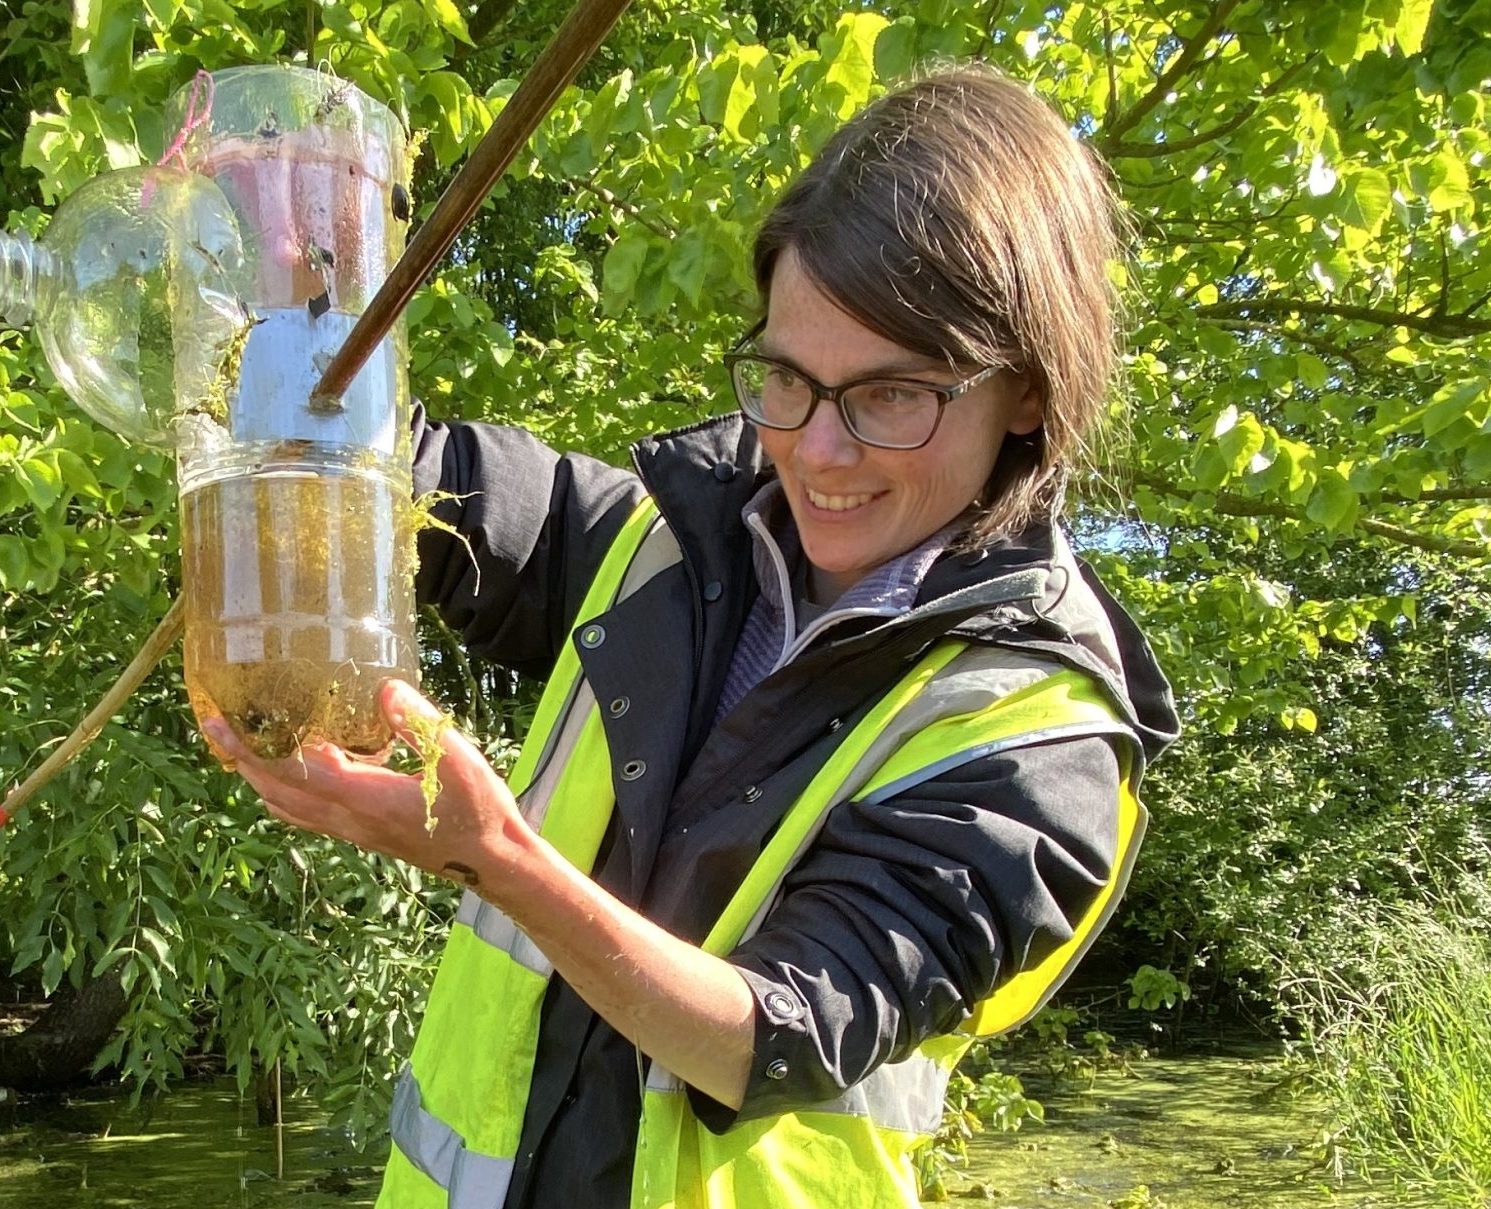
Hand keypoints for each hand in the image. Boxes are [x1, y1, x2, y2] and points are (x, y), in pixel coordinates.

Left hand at [201, 679, 525, 889]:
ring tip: (242, 747)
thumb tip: (383, 688)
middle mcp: (348, 818)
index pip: (291, 770)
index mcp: (364, 798)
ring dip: (258, 777)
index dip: (252, 746)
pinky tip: (293, 774)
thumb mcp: (457, 759)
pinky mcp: (361, 833)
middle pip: (276, 790)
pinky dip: (283, 792)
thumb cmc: (478, 811)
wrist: (491, 861)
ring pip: (287, 806)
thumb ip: (419, 723)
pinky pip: (306, 814)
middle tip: (215, 725)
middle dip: (241, 759)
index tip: (220, 721)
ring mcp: (352, 830)